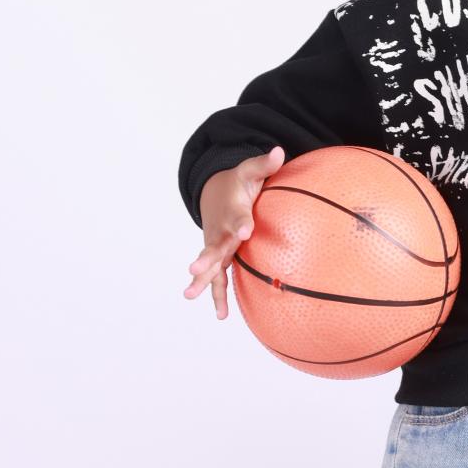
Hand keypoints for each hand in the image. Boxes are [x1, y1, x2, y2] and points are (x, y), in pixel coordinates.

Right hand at [182, 146, 284, 318]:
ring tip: (189, 295)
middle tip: (194, 269)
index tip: (244, 231)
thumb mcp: (250, 172)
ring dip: (201, 281)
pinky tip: (221, 316)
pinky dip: (218, 296)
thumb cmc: (238, 184)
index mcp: (232, 212)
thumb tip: (278, 151)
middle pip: (213, 247)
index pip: (237, 219)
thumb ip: (264, 165)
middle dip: (205, 259)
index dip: (240, 224)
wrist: (215, 193)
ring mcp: (217, 246)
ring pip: (210, 267)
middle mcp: (221, 232)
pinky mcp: (218, 257)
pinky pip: (218, 279)